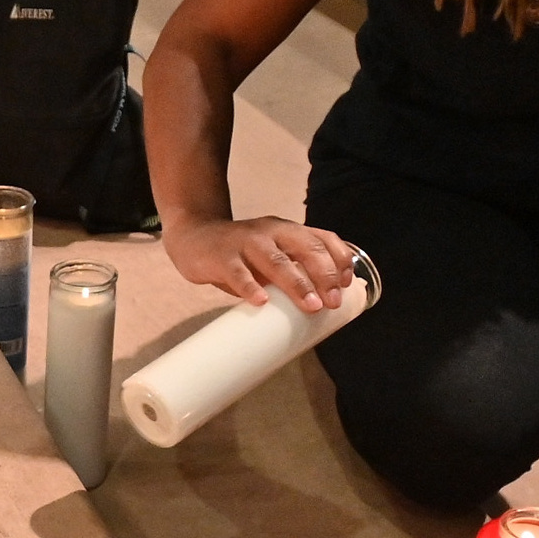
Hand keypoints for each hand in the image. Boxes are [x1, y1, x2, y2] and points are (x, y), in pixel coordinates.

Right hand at [164, 216, 357, 312]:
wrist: (193, 237)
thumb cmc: (240, 253)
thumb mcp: (271, 254)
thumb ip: (291, 272)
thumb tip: (320, 306)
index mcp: (288, 230)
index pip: (323, 238)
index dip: (339, 260)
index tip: (346, 285)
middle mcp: (272, 231)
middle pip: (305, 248)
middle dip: (324, 275)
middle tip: (331, 302)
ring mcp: (246, 242)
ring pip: (276, 260)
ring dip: (297, 284)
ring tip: (311, 305)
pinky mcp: (221, 256)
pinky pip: (238, 272)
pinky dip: (251, 287)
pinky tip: (261, 301)